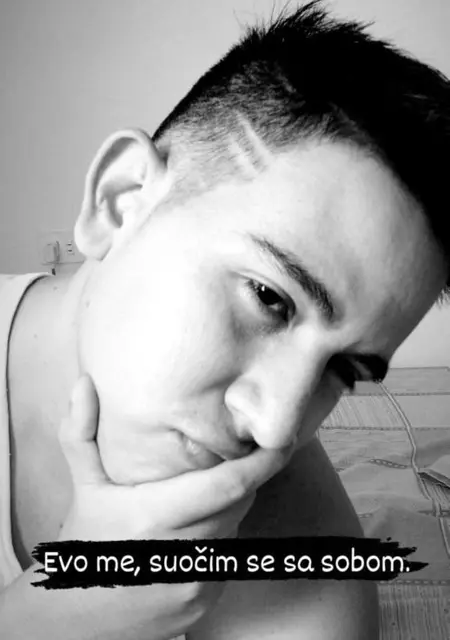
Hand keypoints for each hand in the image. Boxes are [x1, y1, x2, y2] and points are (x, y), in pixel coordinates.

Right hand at [55, 375, 291, 638]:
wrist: (78, 617)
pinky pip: (228, 557)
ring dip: (232, 507)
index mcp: (153, 517)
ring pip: (235, 530)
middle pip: (238, 504)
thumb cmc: (85, 542)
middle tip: (243, 454)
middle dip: (245, 477)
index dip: (262, 462)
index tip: (282, 439)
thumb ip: (81, 433)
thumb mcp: (82, 485)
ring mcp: (194, 582)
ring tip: (209, 491)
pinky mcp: (203, 602)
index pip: (226, 486)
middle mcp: (180, 552)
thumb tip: (83, 383)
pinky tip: (196, 529)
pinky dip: (221, 537)